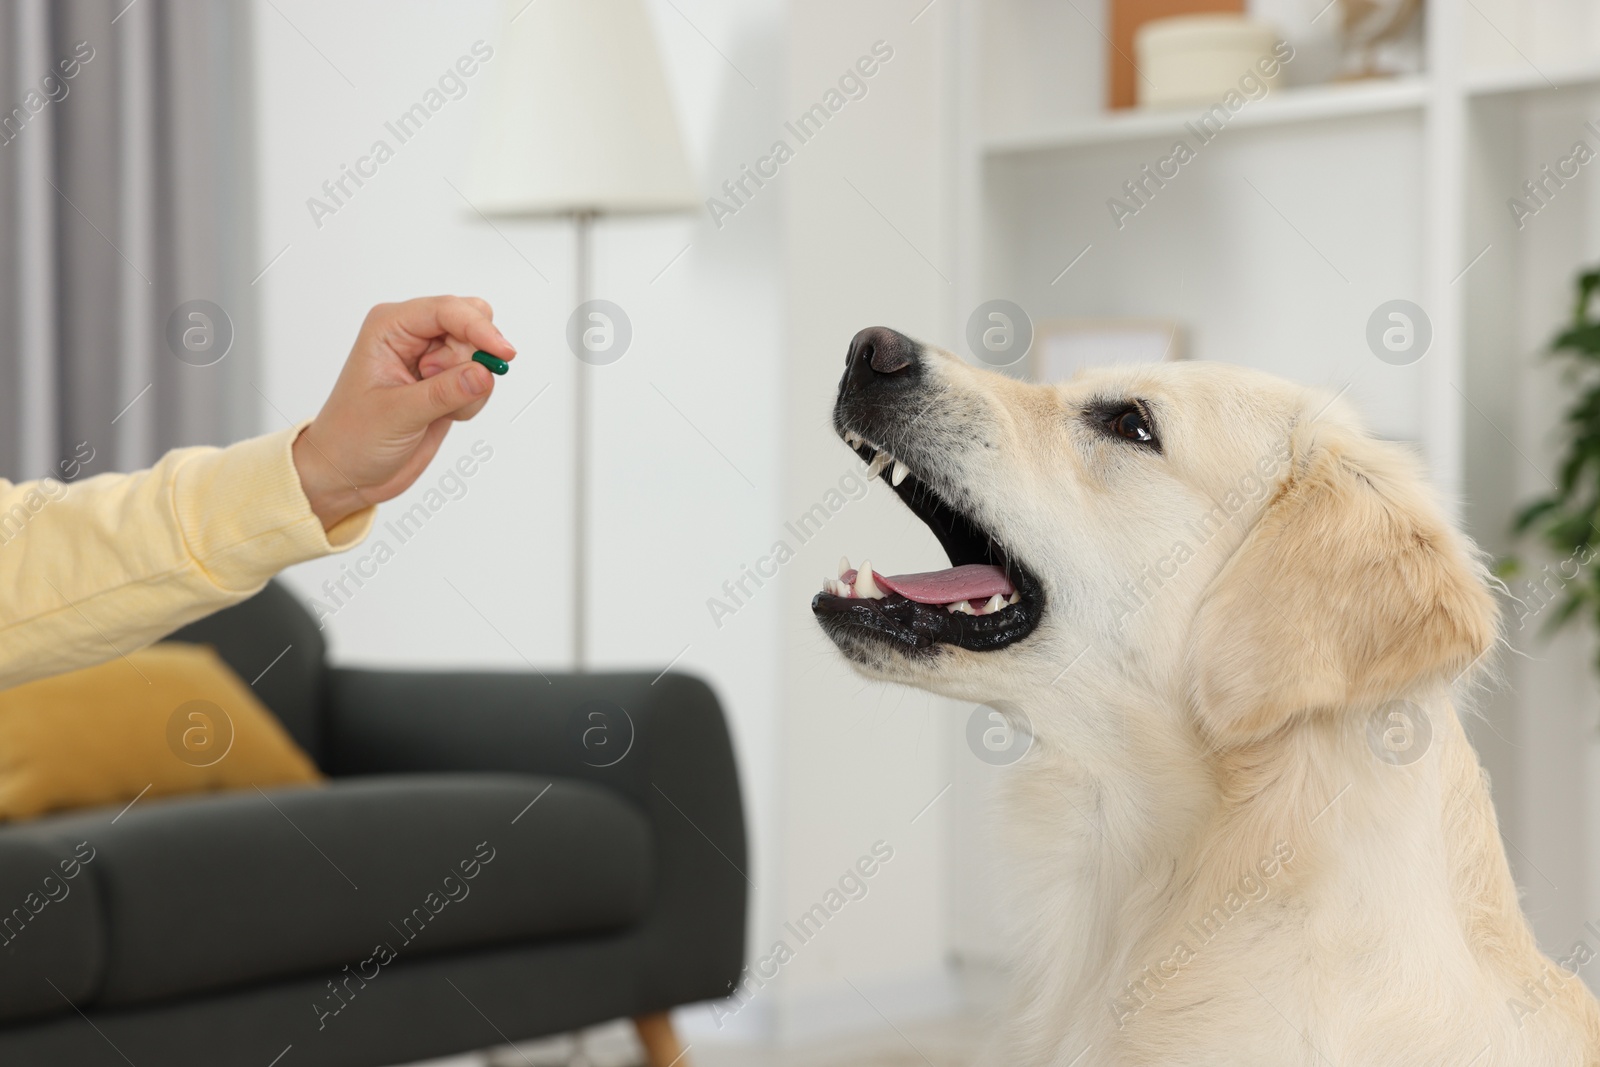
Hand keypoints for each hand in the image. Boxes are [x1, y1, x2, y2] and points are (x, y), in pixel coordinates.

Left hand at [292, 296, 516, 529]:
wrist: (349, 472)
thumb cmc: (352, 437)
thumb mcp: (397, 414)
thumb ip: (445, 392)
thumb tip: (485, 373)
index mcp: (390, 328)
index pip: (446, 310)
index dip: (478, 328)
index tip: (502, 353)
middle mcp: (412, 336)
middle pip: (470, 322)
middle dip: (473, 356)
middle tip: (450, 388)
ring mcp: (431, 359)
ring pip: (479, 353)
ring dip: (472, 384)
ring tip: (438, 408)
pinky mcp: (446, 383)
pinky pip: (480, 380)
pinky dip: (472, 400)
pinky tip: (444, 415)